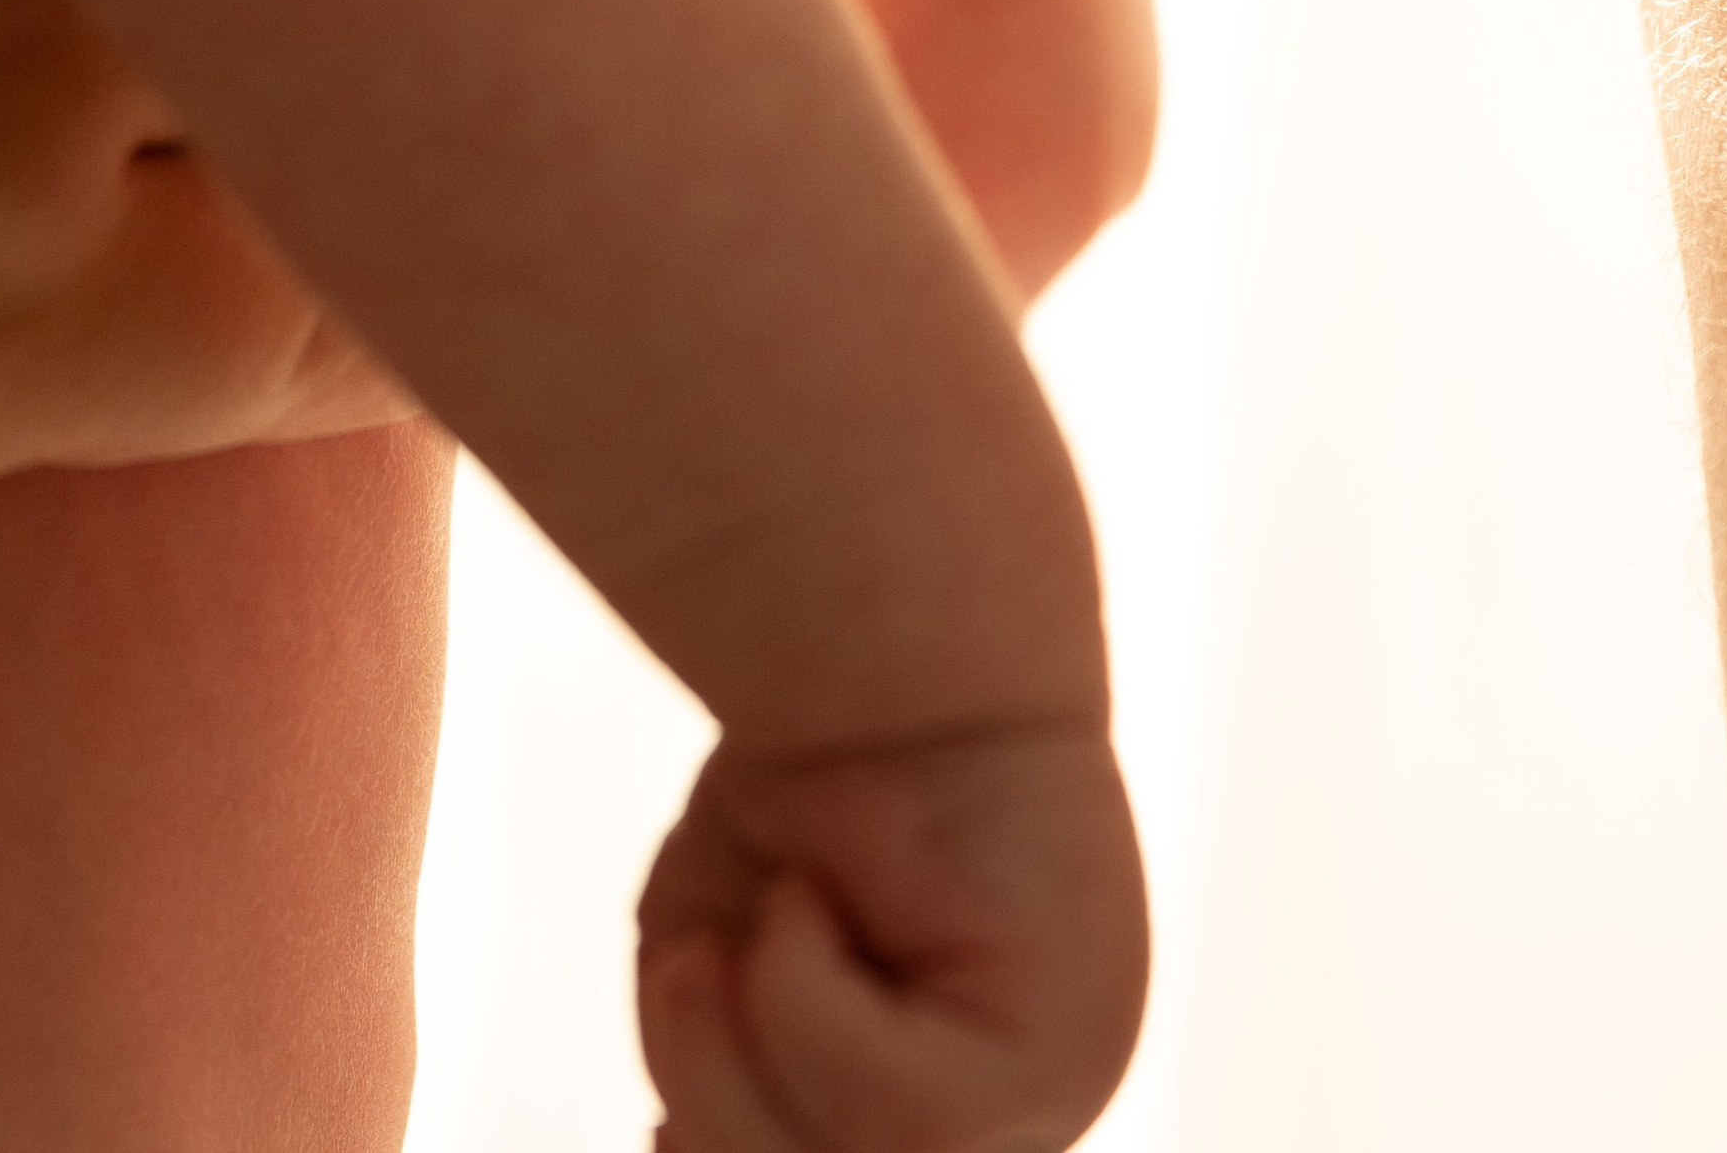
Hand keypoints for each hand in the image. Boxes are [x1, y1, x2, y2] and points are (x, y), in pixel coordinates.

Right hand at [639, 719, 1146, 1150]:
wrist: (875, 625)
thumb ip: (734, 1085)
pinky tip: (814, 890)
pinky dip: (801, 993)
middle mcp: (1030, 1111)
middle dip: (717, 1106)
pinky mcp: (1055, 1041)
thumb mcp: (735, 974)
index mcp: (965, 1105)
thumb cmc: (804, 785)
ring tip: (751, 918)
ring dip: (741, 1051)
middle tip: (691, 971)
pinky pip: (895, 1112)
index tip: (666, 1130)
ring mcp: (1060, 1085)